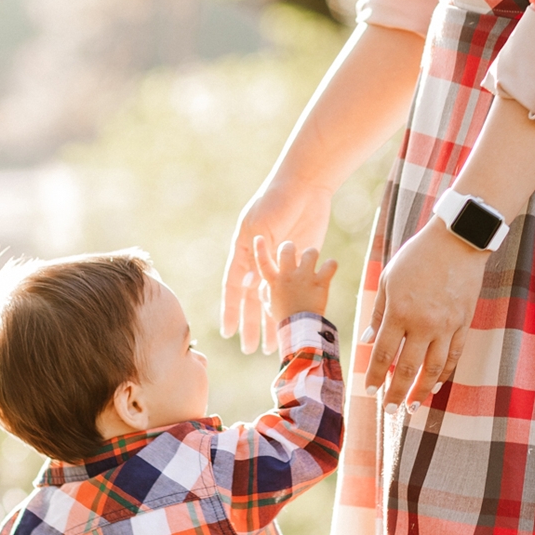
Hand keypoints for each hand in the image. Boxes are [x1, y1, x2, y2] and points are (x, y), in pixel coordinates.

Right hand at [220, 178, 332, 352]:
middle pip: (253, 299)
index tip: (228, 333)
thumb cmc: (276, 202)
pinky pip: (297, 288)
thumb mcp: (261, 228)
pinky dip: (297, 305)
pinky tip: (302, 321)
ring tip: (276, 344)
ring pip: (274, 299)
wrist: (306, 185)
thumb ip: (258, 256)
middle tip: (251, 349)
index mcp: (245, 252)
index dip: (231, 311)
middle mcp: (260, 261)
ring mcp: (282, 262)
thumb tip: (253, 286)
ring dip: (274, 321)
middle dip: (252, 324)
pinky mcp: (302, 260)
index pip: (234, 288)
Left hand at [363, 218, 487, 410]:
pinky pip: (454, 355)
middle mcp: (423, 323)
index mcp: (399, 311)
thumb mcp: (389, 280)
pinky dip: (444, 373)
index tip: (369, 391)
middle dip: (397, 393)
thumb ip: (379, 313)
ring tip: (413, 406)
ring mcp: (447, 325)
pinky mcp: (464, 323)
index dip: (375, 375)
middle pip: (407, 368)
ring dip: (422, 390)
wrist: (457, 241)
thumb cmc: (417, 257)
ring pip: (434, 368)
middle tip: (390, 411)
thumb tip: (368, 342)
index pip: (383, 353)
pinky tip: (435, 384)